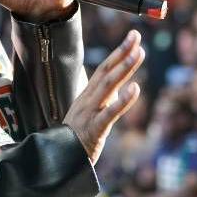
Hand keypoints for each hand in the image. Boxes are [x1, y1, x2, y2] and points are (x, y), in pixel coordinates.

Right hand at [63, 30, 144, 163]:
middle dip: (122, 53)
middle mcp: (88, 99)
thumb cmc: (74, 137)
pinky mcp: (94, 129)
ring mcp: (90, 113)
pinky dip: (123, 100)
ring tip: (139, 53)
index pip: (104, 68)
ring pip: (108, 86)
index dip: (119, 52)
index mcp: (88, 95)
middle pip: (106, 71)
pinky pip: (109, 113)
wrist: (57, 160)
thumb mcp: (88, 113)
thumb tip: (119, 88)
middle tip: (136, 36)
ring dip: (124, 68)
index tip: (133, 37)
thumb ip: (103, 99)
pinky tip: (135, 89)